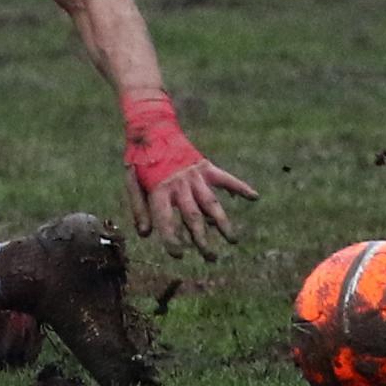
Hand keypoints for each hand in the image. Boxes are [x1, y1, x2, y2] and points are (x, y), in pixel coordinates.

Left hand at [129, 154, 259, 257]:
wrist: (152, 127)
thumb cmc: (140, 159)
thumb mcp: (131, 182)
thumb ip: (139, 208)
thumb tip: (146, 235)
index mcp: (159, 190)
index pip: (166, 221)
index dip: (172, 240)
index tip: (179, 255)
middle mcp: (180, 185)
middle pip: (193, 217)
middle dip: (202, 240)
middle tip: (210, 257)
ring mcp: (195, 176)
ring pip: (211, 203)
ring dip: (222, 223)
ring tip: (232, 240)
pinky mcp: (205, 167)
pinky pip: (225, 179)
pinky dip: (240, 187)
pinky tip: (254, 197)